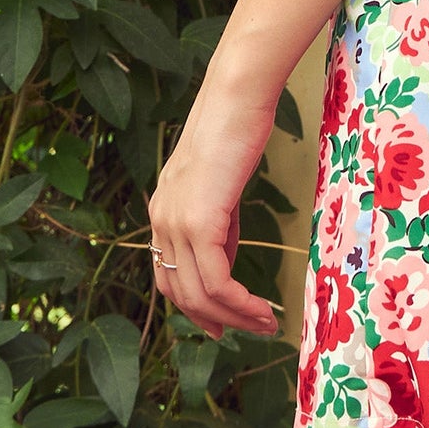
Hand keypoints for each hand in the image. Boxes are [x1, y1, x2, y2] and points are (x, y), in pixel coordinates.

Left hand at [147, 91, 281, 338]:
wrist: (235, 97)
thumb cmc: (235, 130)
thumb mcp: (220, 186)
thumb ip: (216, 224)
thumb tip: (223, 259)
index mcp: (163, 212)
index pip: (169, 276)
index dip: (195, 309)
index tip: (223, 326)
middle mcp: (161, 220)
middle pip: (181, 293)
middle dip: (218, 320)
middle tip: (252, 330)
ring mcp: (177, 222)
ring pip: (200, 294)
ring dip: (235, 317)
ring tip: (266, 324)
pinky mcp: (200, 222)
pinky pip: (217, 280)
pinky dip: (239, 303)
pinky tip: (262, 308)